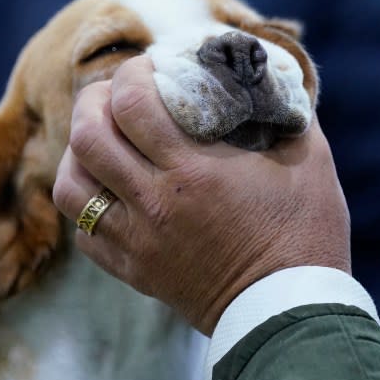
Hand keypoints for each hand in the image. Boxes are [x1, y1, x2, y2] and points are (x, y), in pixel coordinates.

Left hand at [52, 56, 350, 334]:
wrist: (292, 312)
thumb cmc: (307, 233)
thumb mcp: (309, 161)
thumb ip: (287, 112)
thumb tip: (269, 78)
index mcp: (196, 171)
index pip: (133, 104)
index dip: (133, 73)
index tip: (151, 67)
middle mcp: (156, 204)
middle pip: (89, 137)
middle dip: (94, 101)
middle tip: (117, 92)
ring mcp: (139, 242)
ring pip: (70, 186)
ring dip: (78, 151)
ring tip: (102, 137)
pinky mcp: (135, 272)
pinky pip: (84, 232)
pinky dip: (85, 201)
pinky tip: (107, 187)